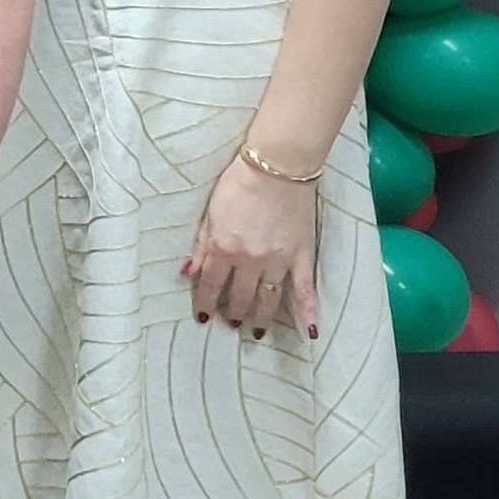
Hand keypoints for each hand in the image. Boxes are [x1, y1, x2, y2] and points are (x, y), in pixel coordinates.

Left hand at [187, 160, 319, 336]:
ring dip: (260, 317)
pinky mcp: (302, 255)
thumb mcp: (209, 214)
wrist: (277, 166)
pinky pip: (306, 289)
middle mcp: (249, 260)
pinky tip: (310, 332)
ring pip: (268, 299)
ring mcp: (278, 260)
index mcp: (223, 249)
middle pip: (238, 296)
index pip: (209, 285)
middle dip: (232, 312)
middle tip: (231, 321)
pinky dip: (309, 312)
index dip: (204, 303)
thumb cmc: (239, 184)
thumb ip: (200, 247)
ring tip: (255, 331)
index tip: (203, 316)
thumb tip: (187, 274)